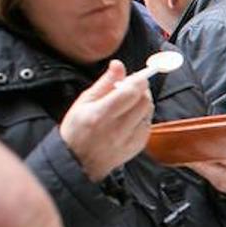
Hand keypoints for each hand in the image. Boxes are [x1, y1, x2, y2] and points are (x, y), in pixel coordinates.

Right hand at [60, 60, 153, 181]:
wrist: (78, 161)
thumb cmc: (77, 130)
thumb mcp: (84, 102)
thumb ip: (104, 83)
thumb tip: (119, 65)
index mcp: (100, 115)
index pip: (130, 92)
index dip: (139, 80)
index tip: (138, 75)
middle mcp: (117, 128)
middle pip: (144, 101)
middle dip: (142, 90)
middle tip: (132, 87)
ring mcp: (129, 140)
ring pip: (149, 112)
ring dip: (143, 102)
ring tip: (129, 102)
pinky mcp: (137, 146)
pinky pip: (148, 124)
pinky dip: (143, 116)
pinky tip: (130, 117)